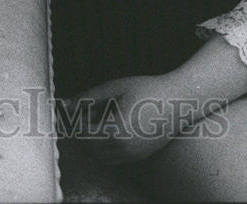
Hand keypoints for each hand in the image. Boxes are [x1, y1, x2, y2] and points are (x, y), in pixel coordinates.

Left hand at [58, 75, 185, 164]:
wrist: (180, 101)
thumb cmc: (148, 90)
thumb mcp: (115, 88)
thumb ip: (89, 97)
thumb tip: (67, 103)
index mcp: (114, 131)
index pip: (82, 134)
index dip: (71, 122)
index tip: (66, 111)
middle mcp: (123, 148)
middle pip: (88, 148)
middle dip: (80, 132)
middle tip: (78, 114)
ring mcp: (133, 155)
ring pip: (100, 156)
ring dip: (92, 141)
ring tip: (94, 119)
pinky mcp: (140, 156)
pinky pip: (114, 158)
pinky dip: (105, 147)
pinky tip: (109, 126)